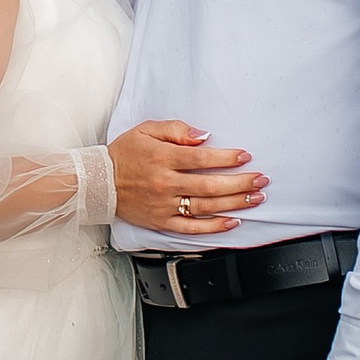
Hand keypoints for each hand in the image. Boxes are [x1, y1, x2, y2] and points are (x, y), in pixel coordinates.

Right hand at [110, 121, 267, 235]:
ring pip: (206, 207)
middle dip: (240, 183)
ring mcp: (164, 206)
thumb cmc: (124, 154)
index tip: (245, 156)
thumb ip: (176, 130)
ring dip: (234, 203)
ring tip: (255, 198)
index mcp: (163, 159)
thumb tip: (203, 136)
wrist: (99, 182)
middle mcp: (165, 184)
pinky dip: (213, 227)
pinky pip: (191, 228)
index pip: (202, 159)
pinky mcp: (161, 222)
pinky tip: (231, 222)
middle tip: (261, 180)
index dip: (227, 158)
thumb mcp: (146, 130)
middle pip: (210, 186)